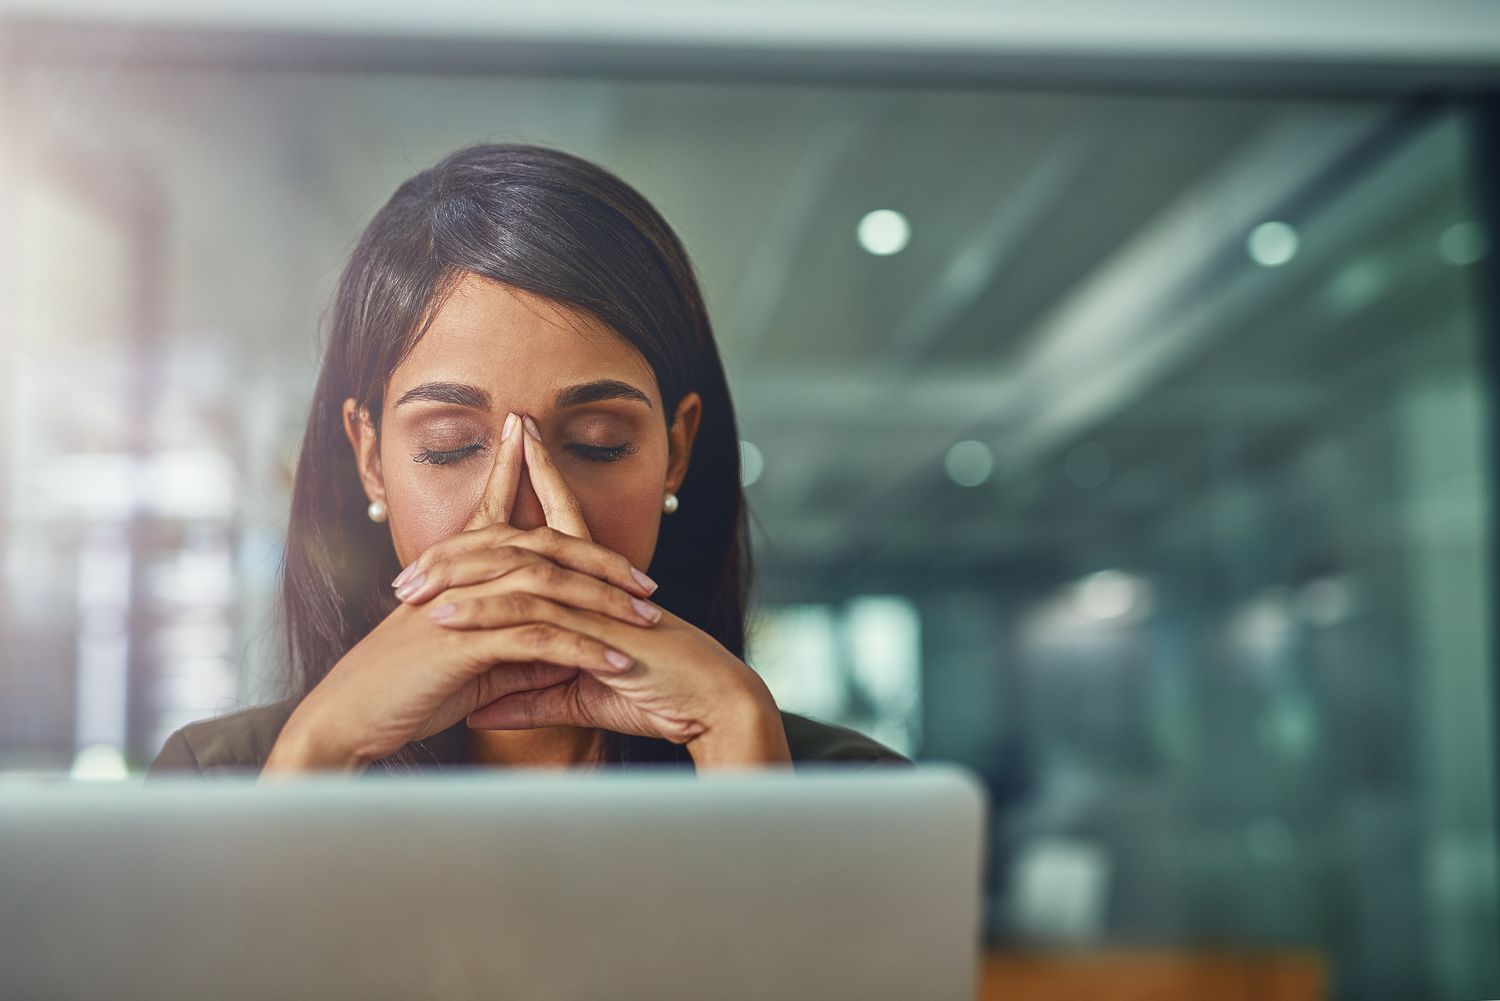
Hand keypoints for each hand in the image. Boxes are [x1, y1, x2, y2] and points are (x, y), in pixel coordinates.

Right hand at [260, 415, 655, 775]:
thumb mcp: (468, 662)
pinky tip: (618, 663)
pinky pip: (539, 637)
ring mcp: (461, 603)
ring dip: (605, 604)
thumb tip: (563, 643)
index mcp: (455, 570)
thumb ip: (512, 644)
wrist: (345, 721)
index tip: (609, 533)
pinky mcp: (464, 641)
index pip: (507, 521)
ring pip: (548, 586)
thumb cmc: (401, 693)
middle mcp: (459, 574)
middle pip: (545, 546)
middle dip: (602, 561)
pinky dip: (584, 648)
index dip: (544, 498)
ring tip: (649, 621)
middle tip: (647, 582)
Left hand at [416, 414, 790, 766]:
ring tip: (409, 591)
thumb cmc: (658, 698)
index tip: (482, 480)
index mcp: (591, 588)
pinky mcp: (596, 626)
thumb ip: (529, 697)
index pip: (549, 529)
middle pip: (518, 542)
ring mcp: (592, 598)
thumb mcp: (579, 696)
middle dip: (462, 545)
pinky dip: (486, 615)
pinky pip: (532, 615)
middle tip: (411, 562)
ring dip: (458, 579)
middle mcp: (590, 582)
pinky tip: (446, 618)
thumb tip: (480, 706)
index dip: (519, 499)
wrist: (711, 707)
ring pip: (515, 573)